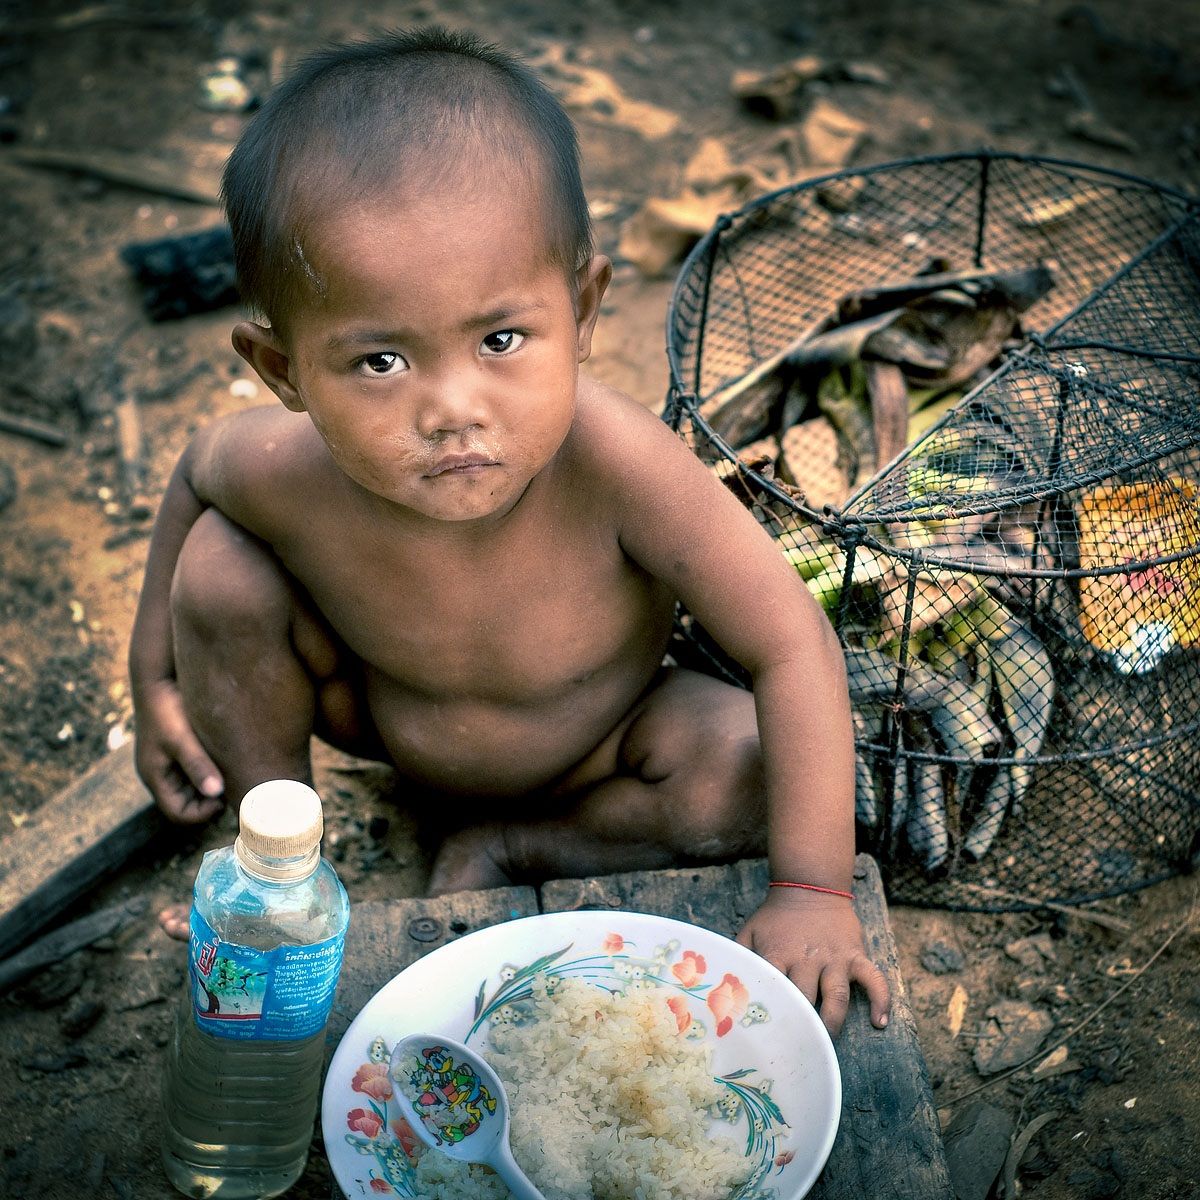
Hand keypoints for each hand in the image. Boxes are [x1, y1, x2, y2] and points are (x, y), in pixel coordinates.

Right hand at [132, 679, 224, 823]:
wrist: (158, 679)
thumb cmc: (165, 710)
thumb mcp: (181, 739)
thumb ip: (198, 765)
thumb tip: (217, 793)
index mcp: (155, 777)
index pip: (178, 813)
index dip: (202, 813)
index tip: (225, 798)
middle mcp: (160, 774)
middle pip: (187, 803)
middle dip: (210, 801)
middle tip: (234, 788)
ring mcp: (169, 762)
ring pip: (194, 787)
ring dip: (212, 785)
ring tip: (233, 775)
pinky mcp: (179, 749)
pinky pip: (197, 770)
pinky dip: (211, 770)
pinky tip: (228, 760)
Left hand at [736, 888, 889, 1036]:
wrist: (809, 886)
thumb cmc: (776, 917)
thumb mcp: (750, 931)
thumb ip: (739, 959)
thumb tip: (722, 988)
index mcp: (778, 954)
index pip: (773, 988)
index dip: (771, 1013)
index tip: (767, 1038)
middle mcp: (806, 958)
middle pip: (805, 998)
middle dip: (802, 1026)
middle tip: (797, 1050)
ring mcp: (834, 957)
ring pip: (837, 996)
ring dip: (833, 1022)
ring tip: (828, 1043)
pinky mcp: (855, 954)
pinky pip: (873, 978)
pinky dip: (880, 999)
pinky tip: (880, 1022)